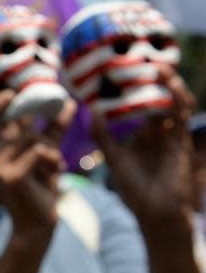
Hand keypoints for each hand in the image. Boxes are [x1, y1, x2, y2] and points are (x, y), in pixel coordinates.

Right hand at [0, 99, 75, 246]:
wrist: (41, 223)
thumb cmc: (41, 187)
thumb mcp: (46, 153)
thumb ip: (53, 129)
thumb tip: (68, 102)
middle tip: (12, 93)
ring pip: (28, 139)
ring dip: (50, 151)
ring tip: (54, 169)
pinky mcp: (8, 177)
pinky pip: (37, 151)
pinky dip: (52, 160)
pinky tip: (53, 176)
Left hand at [92, 65, 195, 240]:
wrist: (155, 214)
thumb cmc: (135, 189)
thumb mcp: (114, 159)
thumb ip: (105, 137)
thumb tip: (91, 112)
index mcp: (143, 134)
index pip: (139, 104)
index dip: (133, 87)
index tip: (118, 69)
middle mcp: (158, 131)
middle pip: (157, 98)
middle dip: (151, 79)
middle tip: (139, 58)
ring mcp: (171, 134)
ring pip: (172, 100)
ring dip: (167, 82)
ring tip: (156, 65)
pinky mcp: (181, 141)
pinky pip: (180, 113)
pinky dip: (175, 96)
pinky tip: (167, 83)